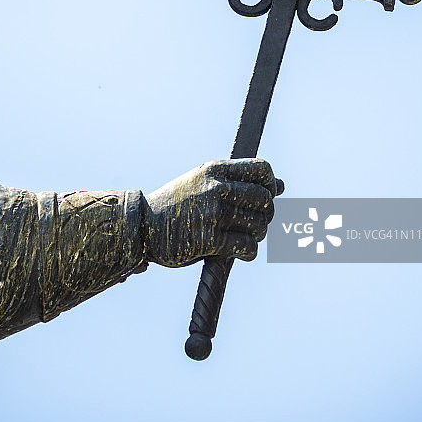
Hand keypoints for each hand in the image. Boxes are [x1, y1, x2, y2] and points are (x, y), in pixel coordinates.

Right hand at [142, 158, 283, 267]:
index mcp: (215, 169)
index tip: (266, 196)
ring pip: (258, 224)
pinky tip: (238, 252)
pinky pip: (246, 247)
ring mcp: (212, 213)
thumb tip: (280, 185)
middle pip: (265, 199)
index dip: (271, 184)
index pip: (262, 169)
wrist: (142, 227)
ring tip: (244, 237)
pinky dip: (248, 252)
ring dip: (257, 235)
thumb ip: (238, 181)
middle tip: (255, 223)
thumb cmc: (177, 204)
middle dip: (267, 214)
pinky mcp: (209, 240)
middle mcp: (215, 188)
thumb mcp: (203, 182)